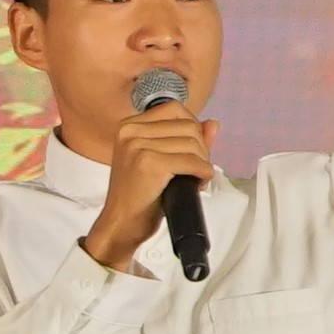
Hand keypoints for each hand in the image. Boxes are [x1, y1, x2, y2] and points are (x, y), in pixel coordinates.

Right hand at [84, 101, 216, 273]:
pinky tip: (198, 183)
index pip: (174, 109)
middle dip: (200, 147)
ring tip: (194, 178)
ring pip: (193, 142)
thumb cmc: (139, 196)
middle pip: (187, 125)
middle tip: (194, 169)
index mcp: (129, 126)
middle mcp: (131, 131)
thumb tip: (213, 124)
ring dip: (202, 162)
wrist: (120, 224)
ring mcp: (138, 146)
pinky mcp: (149, 163)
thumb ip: (185, 139)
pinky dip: (203, 173)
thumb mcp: (159, 160)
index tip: (191, 149)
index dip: (191, 128)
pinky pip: (192, 161)